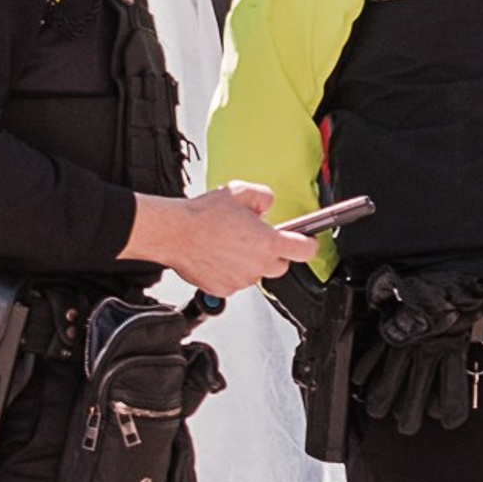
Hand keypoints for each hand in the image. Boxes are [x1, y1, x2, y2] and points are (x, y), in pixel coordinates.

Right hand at [128, 183, 318, 294]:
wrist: (174, 233)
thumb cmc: (203, 215)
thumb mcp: (242, 192)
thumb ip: (264, 197)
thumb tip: (268, 205)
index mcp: (268, 244)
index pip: (305, 250)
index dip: (308, 244)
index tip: (307, 241)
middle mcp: (257, 266)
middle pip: (281, 265)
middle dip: (274, 253)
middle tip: (258, 238)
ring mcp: (240, 280)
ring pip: (256, 274)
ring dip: (251, 262)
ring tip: (231, 244)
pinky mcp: (223, 289)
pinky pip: (235, 282)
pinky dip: (231, 271)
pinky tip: (219, 255)